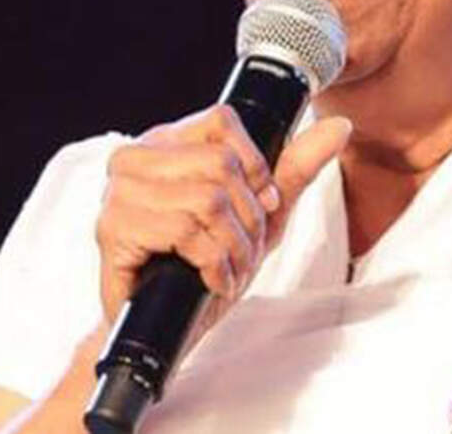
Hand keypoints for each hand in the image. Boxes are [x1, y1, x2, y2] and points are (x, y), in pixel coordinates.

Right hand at [96, 105, 352, 325]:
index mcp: (164, 143)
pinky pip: (184, 232)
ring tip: (228, 266)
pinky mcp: (113, 231)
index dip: (255, 167)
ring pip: (208, 199)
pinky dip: (213, 264)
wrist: (166, 330)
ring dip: (234, 246)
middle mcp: (134, 159)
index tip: (260, 203)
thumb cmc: (204, 265)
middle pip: (221, 164)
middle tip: (244, 247)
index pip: (222, 120)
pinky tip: (211, 279)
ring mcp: (118, 194)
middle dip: (249, 217)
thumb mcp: (260, 213)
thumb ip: (295, 167)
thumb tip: (338, 126)